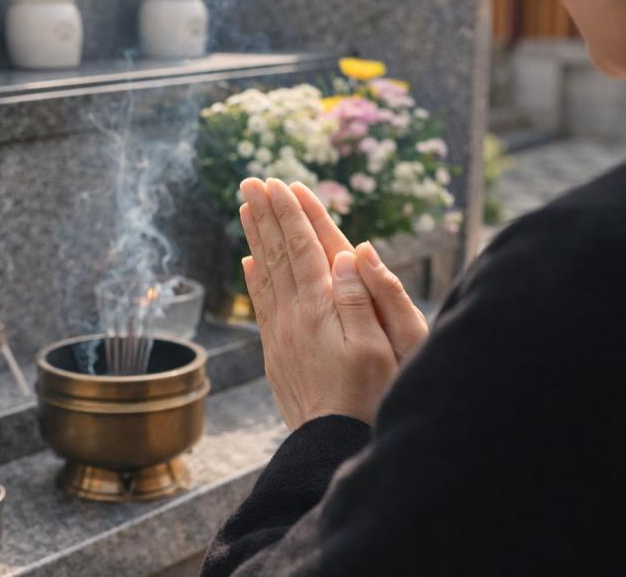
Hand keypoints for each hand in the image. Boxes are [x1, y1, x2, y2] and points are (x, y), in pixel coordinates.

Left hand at [238, 178, 419, 427]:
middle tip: (250, 180)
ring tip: (245, 208)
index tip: (279, 183)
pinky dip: (254, 278)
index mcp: (322, 307)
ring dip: (255, 238)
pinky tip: (248, 263)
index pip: (303, 248)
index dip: (292, 214)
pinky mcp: (277, 352)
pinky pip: (262, 304)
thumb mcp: (380, 346)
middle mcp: (295, 315)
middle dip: (266, 214)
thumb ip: (363, 297)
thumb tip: (351, 251)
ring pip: (264, 274)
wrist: (332, 444)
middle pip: (277, 253)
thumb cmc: (370, 397)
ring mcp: (282, 333)